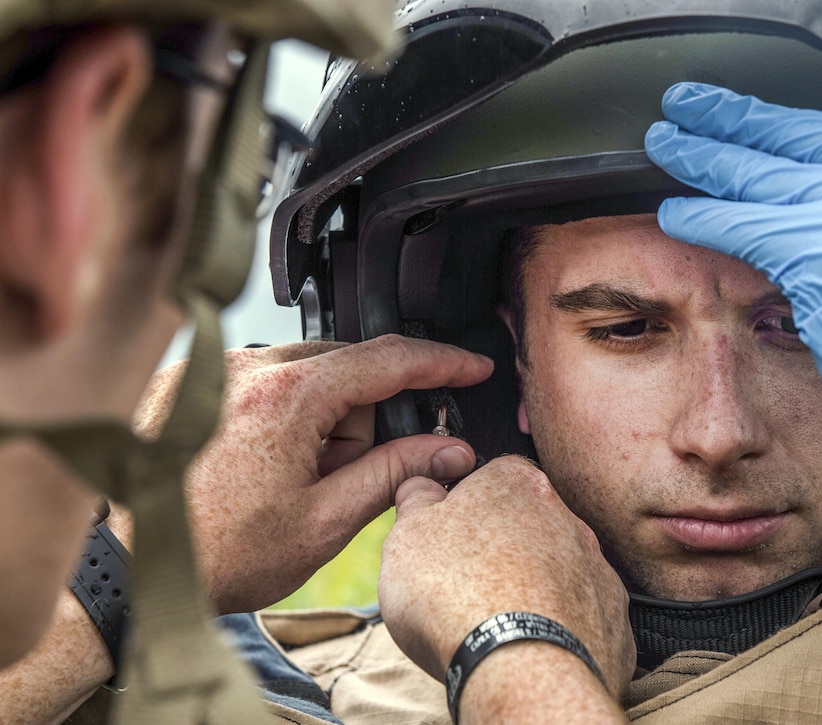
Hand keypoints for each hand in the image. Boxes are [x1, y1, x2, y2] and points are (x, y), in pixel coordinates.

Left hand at [134, 335, 493, 612]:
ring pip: (307, 372)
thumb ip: (394, 472)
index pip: (388, 359)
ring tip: (290, 477)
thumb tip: (450, 449)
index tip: (473, 367)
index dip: (442, 363)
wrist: (134, 567)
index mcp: (288, 396)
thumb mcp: (325, 520)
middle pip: (348, 368)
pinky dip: (283, 413)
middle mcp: (247, 367)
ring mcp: (215, 368)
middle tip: (339, 476)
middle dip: (361, 418)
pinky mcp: (193, 380)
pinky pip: (265, 377)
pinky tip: (264, 462)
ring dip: (320, 417)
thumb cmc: (219, 552)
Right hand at [379, 456, 635, 700]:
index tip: (446, 536)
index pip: (491, 476)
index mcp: (517, 483)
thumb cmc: (459, 596)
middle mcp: (567, 517)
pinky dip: (562, 629)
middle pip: (529, 526)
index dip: (465, 506)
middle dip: (503, 551)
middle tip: (468, 587)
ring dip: (535, 589)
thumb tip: (420, 487)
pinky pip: (584, 617)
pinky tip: (533, 649)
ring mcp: (597, 569)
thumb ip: (418, 501)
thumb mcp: (408, 535)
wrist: (520, 670)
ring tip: (499, 625)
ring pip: (561, 571)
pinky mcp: (613, 619)